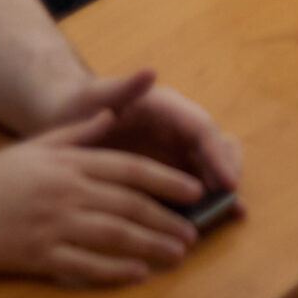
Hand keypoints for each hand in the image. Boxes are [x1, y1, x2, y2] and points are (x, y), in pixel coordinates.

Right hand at [0, 112, 208, 283]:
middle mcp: (69, 194)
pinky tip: (137, 274)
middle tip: (194, 232)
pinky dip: (114, 270)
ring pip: (114, 237)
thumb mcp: (37, 145)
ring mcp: (54, 227)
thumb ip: (79, 133)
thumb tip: (110, 115)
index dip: (166, 181)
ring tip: (177, 254)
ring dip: (150, 246)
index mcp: (72, 164)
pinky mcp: (39, 257)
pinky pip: (83, 266)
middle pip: (128, 206)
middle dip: (166, 219)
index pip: (130, 170)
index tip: (193, 190)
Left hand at [40, 67, 241, 194]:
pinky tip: (209, 224)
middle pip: (214, 147)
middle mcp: (176, 129)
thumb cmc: (80, 107)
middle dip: (227, 171)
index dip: (218, 156)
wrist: (64, 120)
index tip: (229, 182)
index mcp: (166, 109)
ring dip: (220, 189)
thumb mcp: (97, 97)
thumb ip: (124, 88)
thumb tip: (150, 73)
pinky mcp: (161, 172)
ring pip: (208, 167)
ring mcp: (171, 150)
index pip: (201, 130)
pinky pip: (187, 187)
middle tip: (233, 202)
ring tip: (232, 214)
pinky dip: (201, 203)